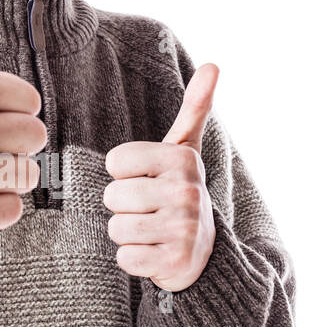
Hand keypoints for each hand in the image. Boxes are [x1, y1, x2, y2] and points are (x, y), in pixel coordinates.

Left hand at [102, 63, 218, 291]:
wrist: (204, 252)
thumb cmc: (180, 193)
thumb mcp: (185, 150)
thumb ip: (195, 108)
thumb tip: (214, 64)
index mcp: (182, 159)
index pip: (115, 162)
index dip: (124, 175)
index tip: (148, 180)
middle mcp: (187, 191)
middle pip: (112, 196)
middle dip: (124, 207)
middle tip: (150, 210)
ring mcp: (184, 229)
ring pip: (116, 228)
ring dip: (127, 234)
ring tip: (152, 231)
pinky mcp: (176, 263)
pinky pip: (125, 259)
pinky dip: (134, 260)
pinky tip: (154, 253)